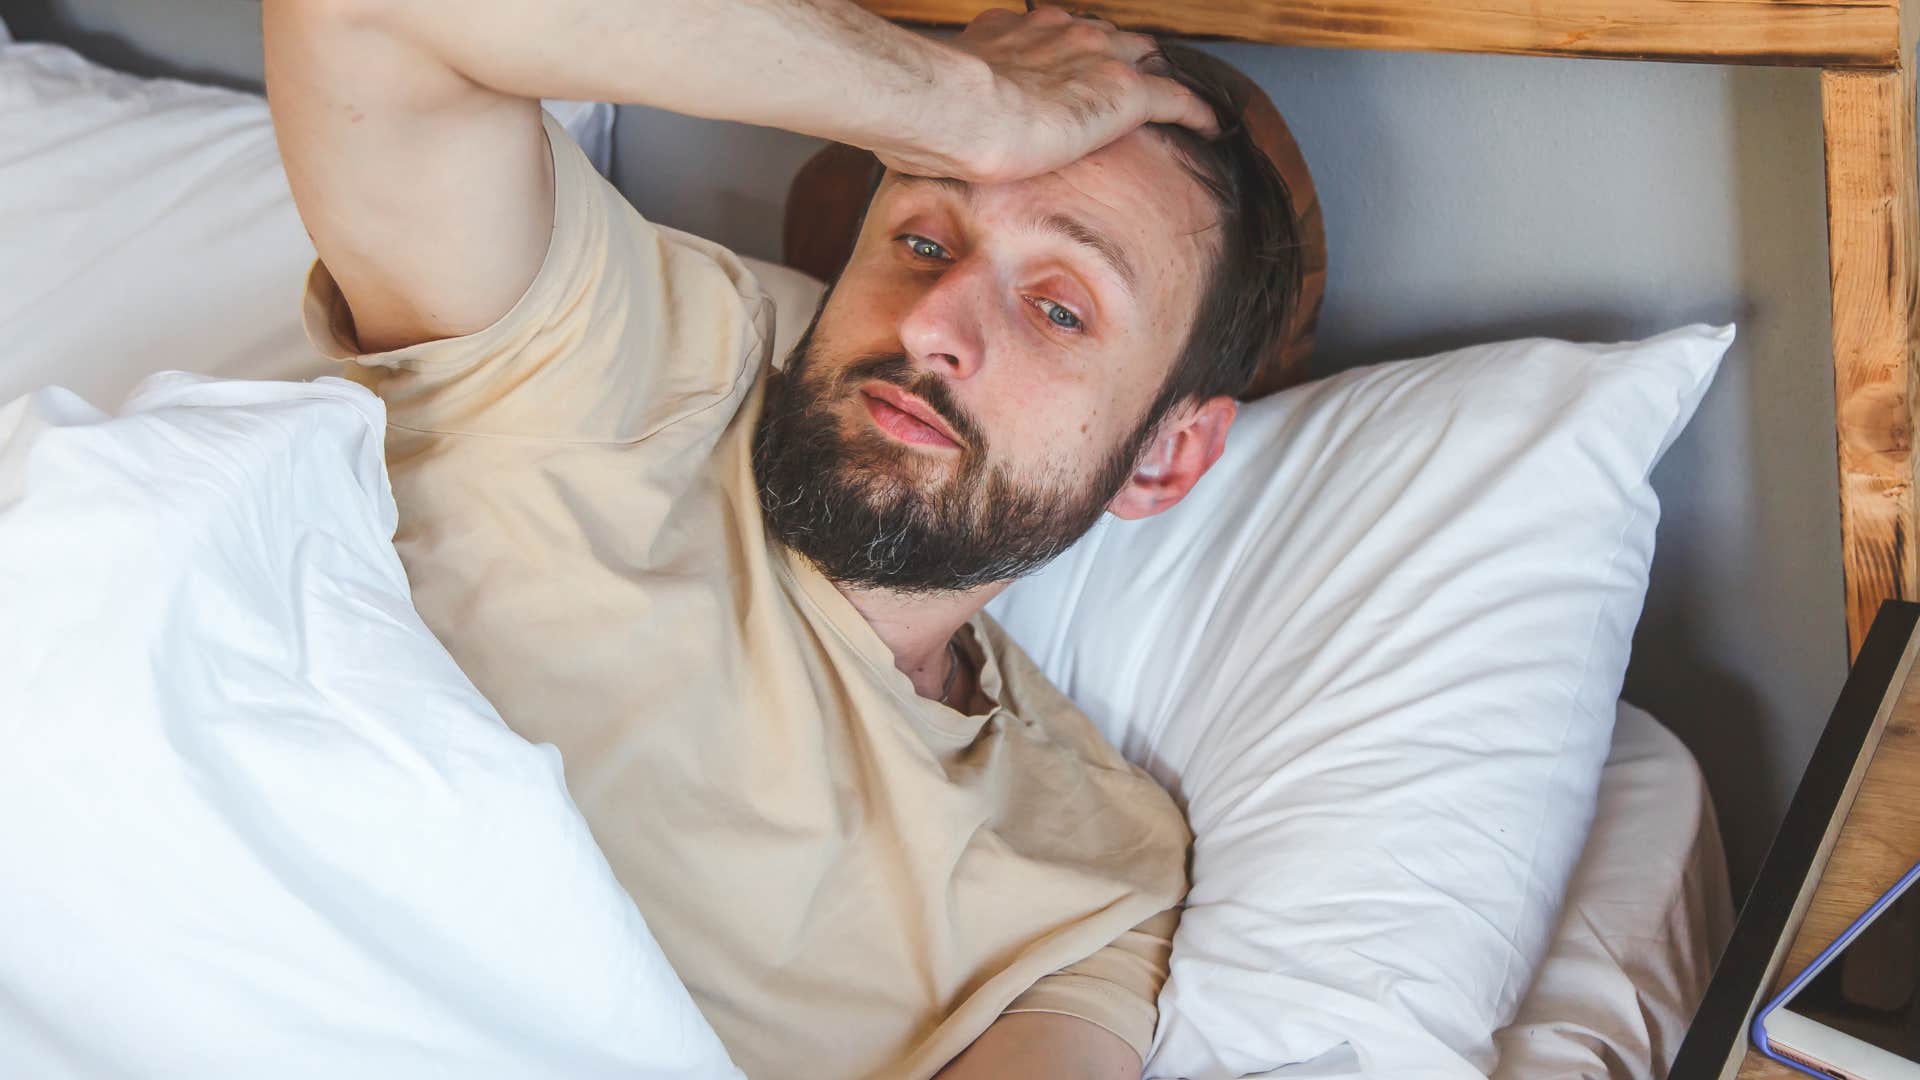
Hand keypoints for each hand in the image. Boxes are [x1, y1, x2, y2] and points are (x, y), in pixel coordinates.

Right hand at [876, 5, 1219, 182]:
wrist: (949, 107)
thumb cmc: (922, 117)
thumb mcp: (921, 114)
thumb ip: (929, 124)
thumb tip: (899, 149)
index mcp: (1011, 34)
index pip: (1050, 34)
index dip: (1062, 54)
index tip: (1062, 74)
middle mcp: (1057, 33)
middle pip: (1102, 37)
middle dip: (1114, 56)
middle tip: (1121, 85)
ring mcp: (1094, 58)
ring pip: (1142, 57)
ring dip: (1153, 78)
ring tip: (1169, 104)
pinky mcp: (1123, 93)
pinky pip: (1176, 98)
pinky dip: (1195, 110)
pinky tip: (1212, 125)